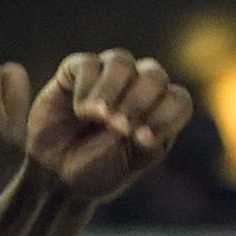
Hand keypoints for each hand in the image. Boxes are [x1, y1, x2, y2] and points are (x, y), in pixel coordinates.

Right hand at [28, 49, 193, 200]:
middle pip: (153, 75)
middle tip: (118, 127)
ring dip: (112, 89)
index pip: (178, 100)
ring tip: (98, 115)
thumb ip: (142, 136)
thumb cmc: (98, 169)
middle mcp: (137, 87)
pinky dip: (86, 86)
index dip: (164, 117)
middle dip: (138, 102)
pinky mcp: (75, 72)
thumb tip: (127, 114)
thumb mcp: (130, 162)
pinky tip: (80, 110)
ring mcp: (107, 76)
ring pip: (120, 61)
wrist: (57, 174)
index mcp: (159, 112)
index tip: (141, 141)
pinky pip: (88, 64)